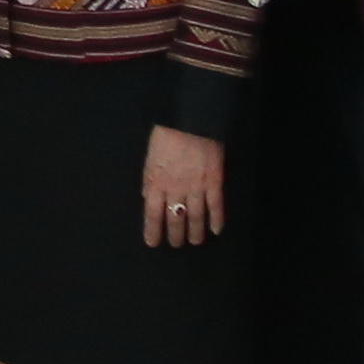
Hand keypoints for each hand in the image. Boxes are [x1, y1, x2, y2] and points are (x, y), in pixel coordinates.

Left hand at [139, 123, 226, 247]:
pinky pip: (216, 205)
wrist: (191, 119)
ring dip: (195, 231)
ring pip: (195, 216)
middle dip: (175, 234)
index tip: (153, 243)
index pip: (152, 213)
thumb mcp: (150, 155)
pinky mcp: (214, 181)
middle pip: (174, 217)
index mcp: (156, 181)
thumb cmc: (166, 133)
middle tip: (176, 244)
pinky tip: (216, 230)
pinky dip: (217, 219)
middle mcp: (175, 188)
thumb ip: (149, 177)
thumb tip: (146, 195)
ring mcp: (196, 186)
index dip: (153, 230)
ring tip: (195, 241)